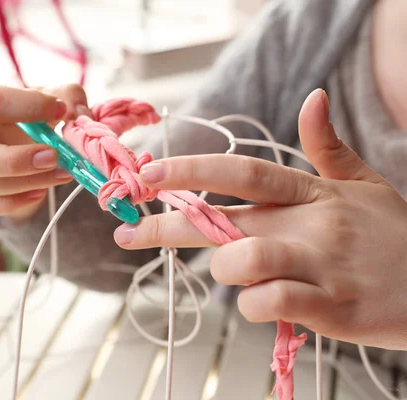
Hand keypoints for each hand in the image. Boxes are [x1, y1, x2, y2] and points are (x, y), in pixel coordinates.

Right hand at [0, 84, 91, 220]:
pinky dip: (15, 203)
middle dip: (16, 159)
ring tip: (62, 173)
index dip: (31, 106)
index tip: (60, 111)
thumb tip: (76, 112)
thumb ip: (68, 96)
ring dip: (29, 182)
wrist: (19, 145)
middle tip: (54, 156)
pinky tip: (40, 191)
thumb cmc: (28, 118)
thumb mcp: (48, 99)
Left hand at [113, 89, 406, 348]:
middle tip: (128, 234)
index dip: (190, 169)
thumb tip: (311, 99)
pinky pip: (271, 304)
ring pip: (244, 261)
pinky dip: (255, 307)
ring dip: (225, 272)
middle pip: (223, 219)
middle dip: (166, 227)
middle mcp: (311, 223)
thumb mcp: (365, 184)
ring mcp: (322, 264)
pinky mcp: (334, 307)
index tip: (147, 174)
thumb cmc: (393, 237)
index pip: (241, 172)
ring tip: (239, 277)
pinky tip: (265, 306)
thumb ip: (328, 147)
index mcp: (312, 192)